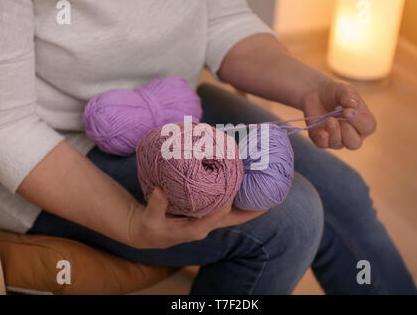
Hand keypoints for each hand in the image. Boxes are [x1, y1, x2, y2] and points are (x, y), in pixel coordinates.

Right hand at [128, 188, 266, 248]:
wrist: (147, 234)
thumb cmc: (149, 228)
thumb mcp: (149, 219)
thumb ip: (156, 206)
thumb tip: (162, 189)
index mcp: (196, 229)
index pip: (219, 214)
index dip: (228, 200)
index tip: (235, 183)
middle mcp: (206, 225)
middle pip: (235, 218)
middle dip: (252, 209)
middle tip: (270, 195)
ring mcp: (207, 221)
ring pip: (233, 213)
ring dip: (247, 203)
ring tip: (263, 188)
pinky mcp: (204, 215)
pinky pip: (225, 208)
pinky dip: (235, 199)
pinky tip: (243, 186)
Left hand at [302, 80, 376, 149]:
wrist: (315, 93)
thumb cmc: (334, 92)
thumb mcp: (343, 89)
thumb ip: (349, 97)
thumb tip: (353, 108)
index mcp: (363, 120)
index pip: (368, 128)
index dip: (358, 121)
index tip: (347, 110)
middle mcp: (352, 133)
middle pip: (355, 143)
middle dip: (347, 132)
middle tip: (338, 118)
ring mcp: (337, 138)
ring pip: (339, 145)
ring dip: (333, 132)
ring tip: (329, 119)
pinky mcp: (322, 140)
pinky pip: (324, 145)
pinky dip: (322, 138)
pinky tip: (321, 131)